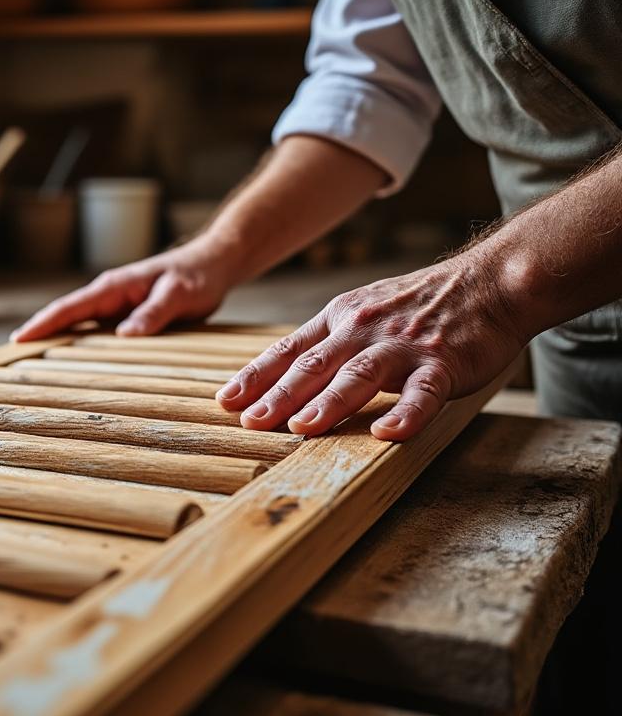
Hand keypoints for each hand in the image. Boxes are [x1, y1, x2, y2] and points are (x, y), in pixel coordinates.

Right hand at [12, 244, 234, 340]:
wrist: (214, 263)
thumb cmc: (197, 276)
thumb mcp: (179, 294)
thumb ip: (153, 312)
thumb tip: (124, 334)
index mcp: (114, 287)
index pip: (70, 306)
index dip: (43, 323)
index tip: (17, 340)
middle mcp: (109, 295)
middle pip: (65, 315)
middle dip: (38, 333)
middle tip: (9, 359)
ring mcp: (116, 305)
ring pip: (78, 324)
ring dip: (56, 339)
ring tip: (30, 365)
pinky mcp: (127, 315)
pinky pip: (96, 330)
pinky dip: (79, 342)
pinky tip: (73, 362)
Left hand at [215, 256, 527, 440]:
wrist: (490, 282)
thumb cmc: (420, 304)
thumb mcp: (363, 311)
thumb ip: (328, 341)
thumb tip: (282, 376)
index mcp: (339, 318)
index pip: (288, 350)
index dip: (255, 376)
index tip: (225, 401)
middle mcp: (363, 330)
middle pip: (313, 365)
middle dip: (277, 394)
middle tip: (249, 421)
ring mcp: (402, 346)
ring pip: (359, 374)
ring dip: (329, 402)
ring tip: (302, 427)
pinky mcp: (442, 364)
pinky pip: (422, 392)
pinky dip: (406, 413)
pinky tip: (387, 434)